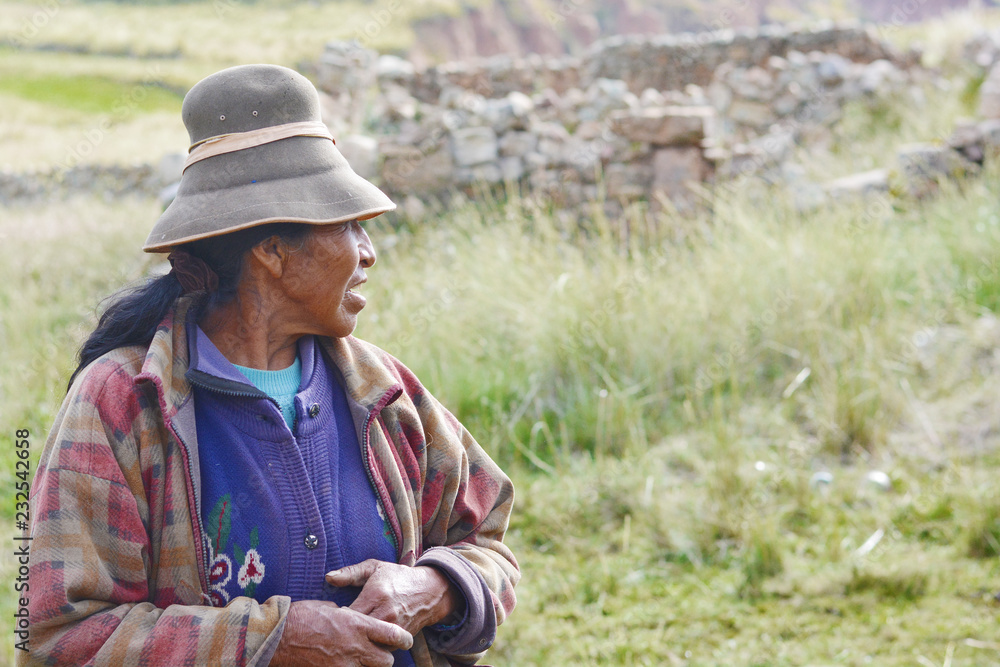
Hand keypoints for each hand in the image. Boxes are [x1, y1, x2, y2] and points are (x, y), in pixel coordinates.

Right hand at [270, 599, 411, 666]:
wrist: (276, 637)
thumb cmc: (300, 617)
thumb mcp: (327, 607)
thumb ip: (345, 614)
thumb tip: (349, 616)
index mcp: (357, 624)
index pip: (392, 634)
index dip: (402, 638)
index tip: (405, 640)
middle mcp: (355, 646)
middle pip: (386, 660)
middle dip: (385, 657)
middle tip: (379, 652)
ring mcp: (344, 664)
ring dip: (369, 666)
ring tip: (361, 659)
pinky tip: (344, 663)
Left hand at [325, 560, 463, 635]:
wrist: (430, 590)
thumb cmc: (398, 577)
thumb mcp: (374, 568)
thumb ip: (350, 572)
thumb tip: (328, 577)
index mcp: (376, 594)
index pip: (348, 615)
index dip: (337, 618)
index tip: (333, 617)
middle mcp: (386, 612)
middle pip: (357, 632)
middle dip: (346, 633)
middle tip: (339, 631)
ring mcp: (395, 627)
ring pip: (370, 643)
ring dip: (360, 642)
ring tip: (351, 637)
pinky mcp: (402, 637)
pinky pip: (383, 648)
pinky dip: (373, 646)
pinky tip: (366, 641)